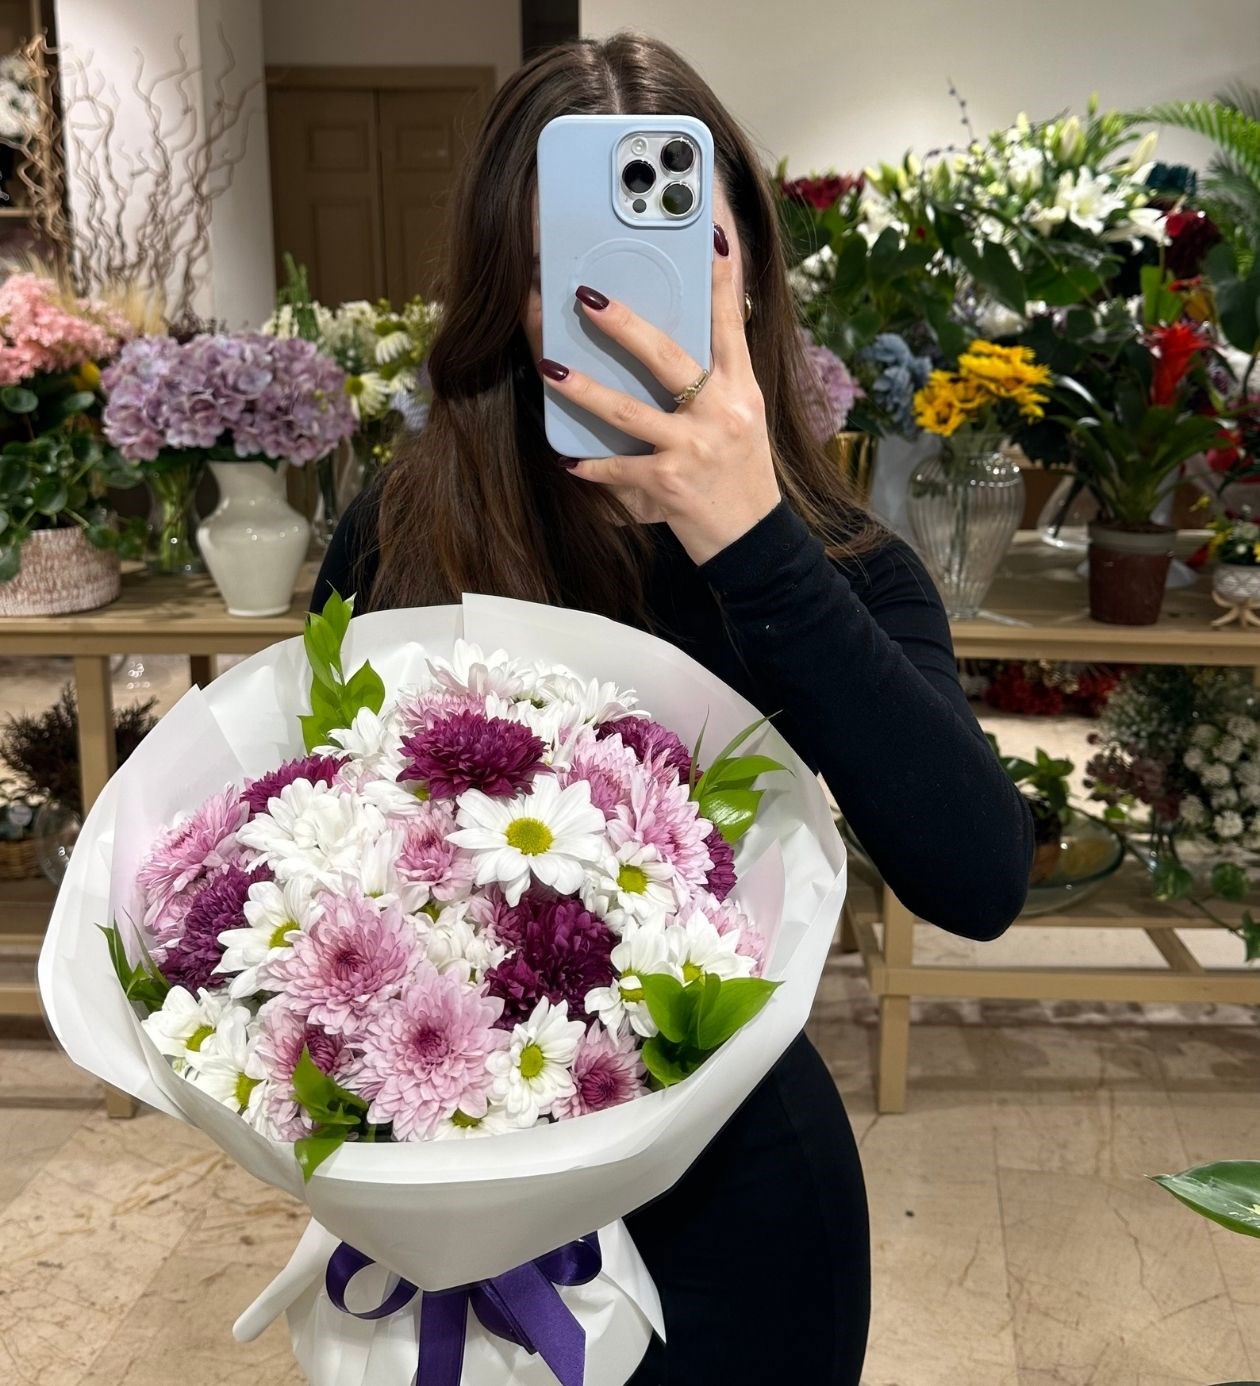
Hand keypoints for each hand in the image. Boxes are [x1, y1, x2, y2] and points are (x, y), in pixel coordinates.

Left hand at [537, 223, 781, 565]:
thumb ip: (715, 384)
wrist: (753, 541)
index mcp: (741, 391)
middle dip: (624, 324)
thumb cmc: (742, 476)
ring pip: (629, 412)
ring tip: (550, 368)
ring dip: (584, 390)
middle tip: (586, 295)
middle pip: (668, 358)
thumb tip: (676, 348)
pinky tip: (569, 461)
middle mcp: (721, 413)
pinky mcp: (669, 485)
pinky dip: (592, 468)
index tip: (713, 236)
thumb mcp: (742, 420)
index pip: (731, 326)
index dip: (723, 281)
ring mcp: (693, 449)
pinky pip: (620, 469)